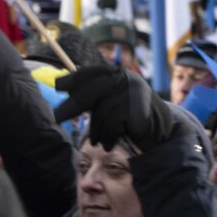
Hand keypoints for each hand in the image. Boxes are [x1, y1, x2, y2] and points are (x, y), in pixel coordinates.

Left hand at [54, 66, 178, 151]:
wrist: (160, 129)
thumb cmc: (129, 117)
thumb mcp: (111, 101)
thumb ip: (92, 94)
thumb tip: (60, 86)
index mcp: (117, 74)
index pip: (91, 73)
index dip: (73, 79)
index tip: (57, 86)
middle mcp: (124, 79)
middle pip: (91, 93)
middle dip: (72, 106)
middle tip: (56, 117)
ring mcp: (131, 93)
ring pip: (101, 113)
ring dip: (97, 131)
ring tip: (97, 142)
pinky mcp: (136, 108)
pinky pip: (112, 124)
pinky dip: (108, 136)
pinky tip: (108, 143)